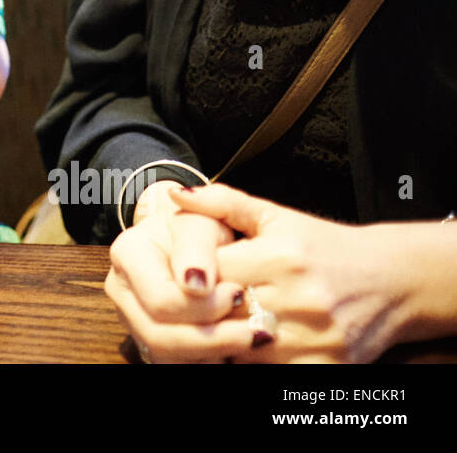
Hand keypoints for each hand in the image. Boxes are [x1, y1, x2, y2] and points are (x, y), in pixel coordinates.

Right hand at [105, 181, 250, 362]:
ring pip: (165, 355)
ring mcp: (132, 317)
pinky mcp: (148, 337)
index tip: (238, 293)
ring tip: (249, 338)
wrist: (192, 239)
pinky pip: (174, 362)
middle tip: (254, 329)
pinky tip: (232, 347)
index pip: (161, 298)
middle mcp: (122, 289)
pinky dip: (205, 359)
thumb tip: (195, 281)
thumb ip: (197, 246)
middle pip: (159, 335)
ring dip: (212, 353)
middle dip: (212, 337)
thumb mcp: (202, 222)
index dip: (203, 305)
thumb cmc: (199, 227)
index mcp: (128, 254)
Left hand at [172, 183, 415, 362]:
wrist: (391, 279)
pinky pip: (271, 372)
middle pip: (221, 315)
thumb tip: (176, 195)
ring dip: (224, 340)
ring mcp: (315, 337)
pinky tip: (250, 347)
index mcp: (281, 257)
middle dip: (202, 311)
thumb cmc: (323, 247)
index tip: (186, 277)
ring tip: (221, 324)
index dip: (191, 277)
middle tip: (193, 307)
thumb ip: (223, 203)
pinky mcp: (327, 366)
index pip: (210, 273)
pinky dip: (255, 362)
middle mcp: (299, 298)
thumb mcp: (275, 216)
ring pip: (240, 349)